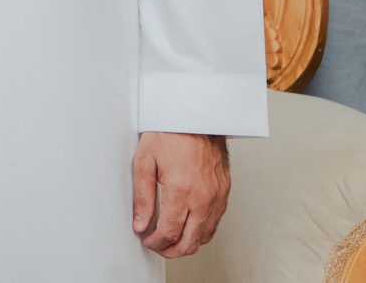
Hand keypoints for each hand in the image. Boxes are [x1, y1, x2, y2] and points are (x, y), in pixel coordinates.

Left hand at [131, 131, 229, 256]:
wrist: (195, 116)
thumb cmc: (170, 133)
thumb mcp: (145, 161)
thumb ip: (143, 197)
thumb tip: (141, 224)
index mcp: (182, 191)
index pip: (169, 232)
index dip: (155, 242)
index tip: (147, 239)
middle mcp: (203, 197)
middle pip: (189, 242)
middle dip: (170, 250)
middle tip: (157, 245)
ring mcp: (217, 196)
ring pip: (205, 236)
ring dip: (187, 244)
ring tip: (171, 240)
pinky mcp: (224, 192)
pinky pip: (215, 223)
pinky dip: (202, 232)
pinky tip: (189, 228)